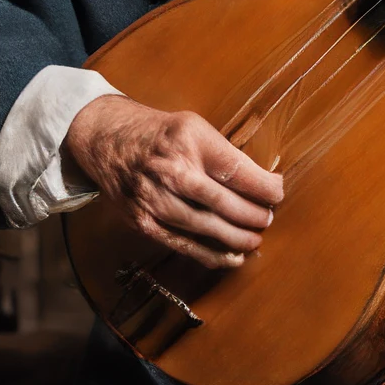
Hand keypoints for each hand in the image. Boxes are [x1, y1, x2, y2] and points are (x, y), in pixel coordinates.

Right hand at [65, 94, 282, 269]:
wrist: (107, 141)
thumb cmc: (160, 135)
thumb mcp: (194, 127)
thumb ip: (225, 153)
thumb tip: (264, 183)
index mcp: (188, 140)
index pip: (236, 169)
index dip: (263, 187)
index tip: (277, 193)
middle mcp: (170, 170)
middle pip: (223, 202)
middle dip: (253, 215)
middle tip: (267, 218)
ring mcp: (154, 199)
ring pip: (205, 226)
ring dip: (236, 238)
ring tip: (255, 239)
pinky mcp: (144, 222)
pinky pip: (183, 245)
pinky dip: (211, 255)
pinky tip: (232, 257)